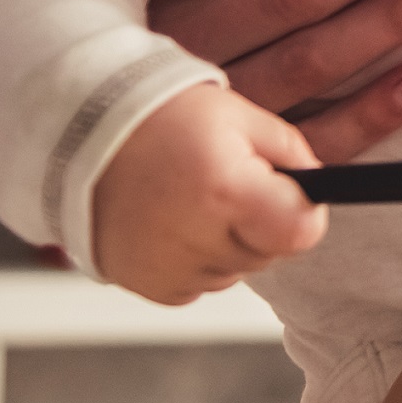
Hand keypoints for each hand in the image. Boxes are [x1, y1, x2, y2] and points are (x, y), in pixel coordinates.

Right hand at [91, 82, 327, 303]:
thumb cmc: (165, 118)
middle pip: (270, 253)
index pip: (301, 233)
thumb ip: (292, 153)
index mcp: (227, 192)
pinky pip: (199, 283)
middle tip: (229, 182)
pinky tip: (174, 222)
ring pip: (236, 270)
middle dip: (263, 222)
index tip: (290, 194)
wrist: (83, 135)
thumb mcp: (242, 116)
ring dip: (228, 242)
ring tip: (195, 197)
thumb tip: (317, 188)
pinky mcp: (148, 286)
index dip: (305, 213)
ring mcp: (169, 269)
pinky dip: (196, 259)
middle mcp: (197, 239)